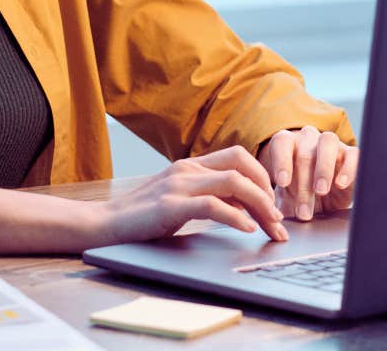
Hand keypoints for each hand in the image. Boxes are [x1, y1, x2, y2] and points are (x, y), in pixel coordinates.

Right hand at [104, 146, 288, 245]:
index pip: (238, 156)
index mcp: (191, 164)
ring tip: (271, 227)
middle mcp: (187, 169)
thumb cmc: (144, 215)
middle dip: (269, 194)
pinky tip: (247, 229)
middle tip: (280, 221)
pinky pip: (212, 205)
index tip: (273, 204)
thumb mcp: (181, 199)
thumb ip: (210, 196)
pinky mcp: (170, 206)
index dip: (263, 177)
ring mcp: (178, 185)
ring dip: (261, 206)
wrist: (106, 222)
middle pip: (243, 167)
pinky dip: (236, 217)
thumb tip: (245, 207)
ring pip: (234, 183)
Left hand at [258, 126, 357, 221]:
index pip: (282, 143)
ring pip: (328, 142)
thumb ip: (275, 205)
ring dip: (323, 168)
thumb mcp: (285, 200)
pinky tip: (341, 184)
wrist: (322, 201)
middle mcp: (309, 139)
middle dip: (303, 183)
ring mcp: (331, 145)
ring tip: (321, 191)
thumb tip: (270, 220)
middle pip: (305, 152)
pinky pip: (353, 153)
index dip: (281, 161)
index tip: (282, 183)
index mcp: (287, 144)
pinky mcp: (352, 154)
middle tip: (303, 210)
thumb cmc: (298, 195)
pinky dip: (348, 167)